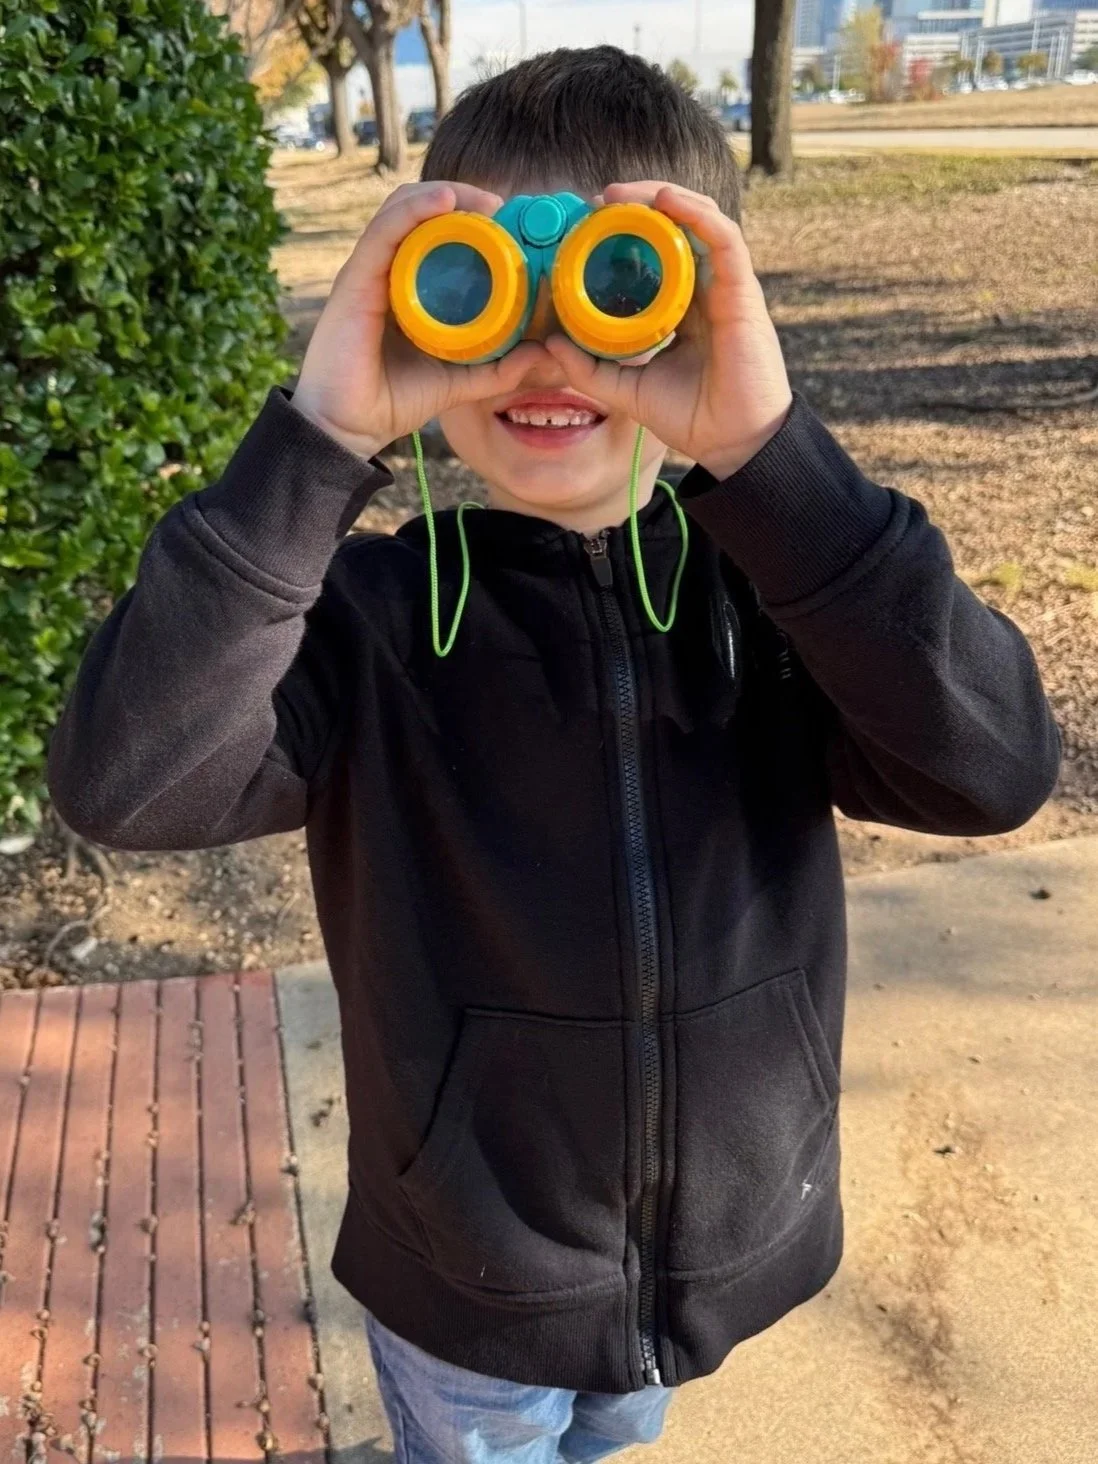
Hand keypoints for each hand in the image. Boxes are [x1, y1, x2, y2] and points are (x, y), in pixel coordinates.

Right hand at [290, 181, 545, 459]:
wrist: (349, 428)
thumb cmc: (393, 401)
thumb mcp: (459, 382)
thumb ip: (498, 369)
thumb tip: (542, 354)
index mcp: (406, 288)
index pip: (435, 234)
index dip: (471, 218)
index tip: (512, 223)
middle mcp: (385, 272)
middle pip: (419, 211)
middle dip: (462, 199)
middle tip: (503, 207)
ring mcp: (368, 273)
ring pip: (402, 210)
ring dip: (444, 195)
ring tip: (483, 201)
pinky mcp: (354, 281)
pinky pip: (384, 231)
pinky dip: (413, 210)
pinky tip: (444, 201)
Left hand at [544, 182, 793, 480]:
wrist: (732, 443)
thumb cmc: (691, 417)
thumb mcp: (626, 390)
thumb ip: (589, 368)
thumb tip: (547, 344)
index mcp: (680, 307)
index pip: (655, 254)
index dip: (625, 232)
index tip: (586, 224)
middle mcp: (704, 289)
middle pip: (676, 227)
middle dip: (639, 204)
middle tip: (598, 200)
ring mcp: (726, 287)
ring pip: (700, 220)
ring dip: (663, 197)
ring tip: (623, 194)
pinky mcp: (743, 291)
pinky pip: (724, 238)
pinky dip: (697, 213)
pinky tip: (667, 200)